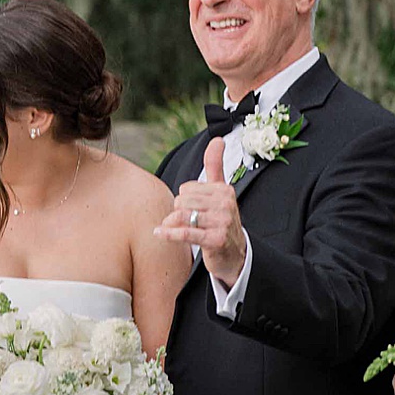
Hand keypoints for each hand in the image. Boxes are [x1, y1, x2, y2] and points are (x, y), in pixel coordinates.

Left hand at [153, 136, 246, 286]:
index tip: (195, 210)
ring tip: (177, 229)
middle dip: (179, 211)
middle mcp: (225, 204)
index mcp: (225, 190)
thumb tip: (217, 140)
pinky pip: (185, 232)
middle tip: (188, 222)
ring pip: (181, 215)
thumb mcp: (221, 192)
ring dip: (173, 224)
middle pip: (182, 200)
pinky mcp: (215, 240)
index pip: (187, 188)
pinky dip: (169, 233)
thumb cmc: (221, 221)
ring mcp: (221, 222)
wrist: (236, 254)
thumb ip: (215, 165)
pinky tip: (159, 233)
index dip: (185, 200)